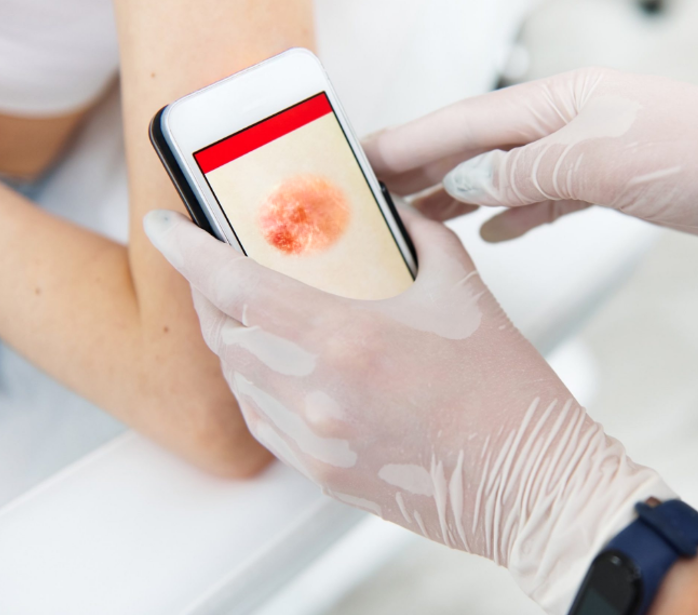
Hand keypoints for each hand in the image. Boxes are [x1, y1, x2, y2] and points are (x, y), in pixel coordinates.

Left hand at [145, 208, 671, 613]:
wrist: (530, 483)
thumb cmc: (506, 393)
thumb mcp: (465, 292)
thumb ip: (418, 239)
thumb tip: (390, 213)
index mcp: (348, 338)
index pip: (235, 287)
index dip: (188, 252)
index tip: (166, 227)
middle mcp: (317, 392)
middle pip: (225, 333)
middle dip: (209, 292)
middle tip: (218, 265)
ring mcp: (315, 441)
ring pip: (239, 379)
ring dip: (234, 339)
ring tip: (253, 313)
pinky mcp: (323, 475)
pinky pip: (262, 422)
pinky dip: (256, 386)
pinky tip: (279, 368)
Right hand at [365, 66, 697, 251]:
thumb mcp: (600, 161)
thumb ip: (525, 172)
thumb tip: (467, 185)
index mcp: (556, 104)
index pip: (463, 124)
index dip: (408, 144)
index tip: (359, 163)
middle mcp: (566, 125)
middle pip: (477, 148)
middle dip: (424, 172)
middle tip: (374, 202)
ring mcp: (589, 156)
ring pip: (506, 178)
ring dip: (460, 198)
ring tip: (416, 221)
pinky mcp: (613, 188)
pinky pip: (546, 200)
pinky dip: (514, 217)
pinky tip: (492, 235)